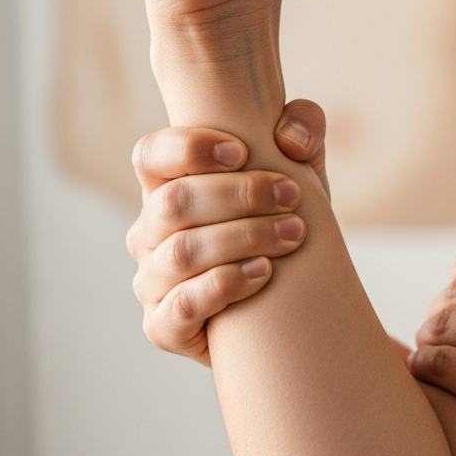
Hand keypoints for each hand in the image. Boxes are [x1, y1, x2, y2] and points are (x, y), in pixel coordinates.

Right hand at [127, 99, 327, 364]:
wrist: (296, 300)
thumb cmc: (286, 219)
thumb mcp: (304, 169)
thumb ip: (304, 128)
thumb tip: (289, 138)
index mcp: (168, 187)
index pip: (150, 155)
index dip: (188, 148)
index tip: (242, 151)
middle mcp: (150, 232)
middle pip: (172, 202)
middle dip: (238, 195)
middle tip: (292, 197)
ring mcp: (153, 281)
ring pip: (180, 253)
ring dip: (243, 239)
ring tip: (292, 235)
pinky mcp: (165, 327)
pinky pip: (180, 307)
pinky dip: (224, 286)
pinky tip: (264, 273)